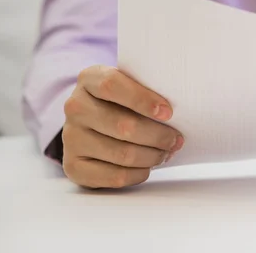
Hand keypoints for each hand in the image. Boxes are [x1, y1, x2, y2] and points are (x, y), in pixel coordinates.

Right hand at [63, 65, 183, 188]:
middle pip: (123, 125)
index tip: (168, 112)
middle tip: (176, 139)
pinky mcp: (73, 166)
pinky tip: (148, 166)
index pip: (112, 85)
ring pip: (122, 153)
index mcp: (89, 79)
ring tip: (166, 152)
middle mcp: (75, 107)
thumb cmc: (122, 101)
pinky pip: (114, 176)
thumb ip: (148, 88)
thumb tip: (184, 104)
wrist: (92, 123)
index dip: (143, 100)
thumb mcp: (130, 85)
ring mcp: (71, 138)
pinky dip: (139, 174)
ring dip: (152, 156)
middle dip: (158, 136)